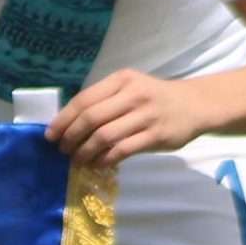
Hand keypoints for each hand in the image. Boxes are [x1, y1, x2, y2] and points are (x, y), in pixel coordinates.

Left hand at [46, 68, 208, 165]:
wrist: (195, 105)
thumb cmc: (154, 97)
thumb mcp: (129, 87)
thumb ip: (104, 100)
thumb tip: (68, 124)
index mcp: (121, 80)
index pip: (83, 100)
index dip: (63, 119)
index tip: (50, 134)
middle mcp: (132, 95)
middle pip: (91, 118)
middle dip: (71, 136)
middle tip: (62, 149)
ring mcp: (146, 116)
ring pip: (104, 136)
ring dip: (85, 150)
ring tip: (77, 159)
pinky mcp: (156, 136)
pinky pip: (122, 150)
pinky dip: (105, 159)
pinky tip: (97, 163)